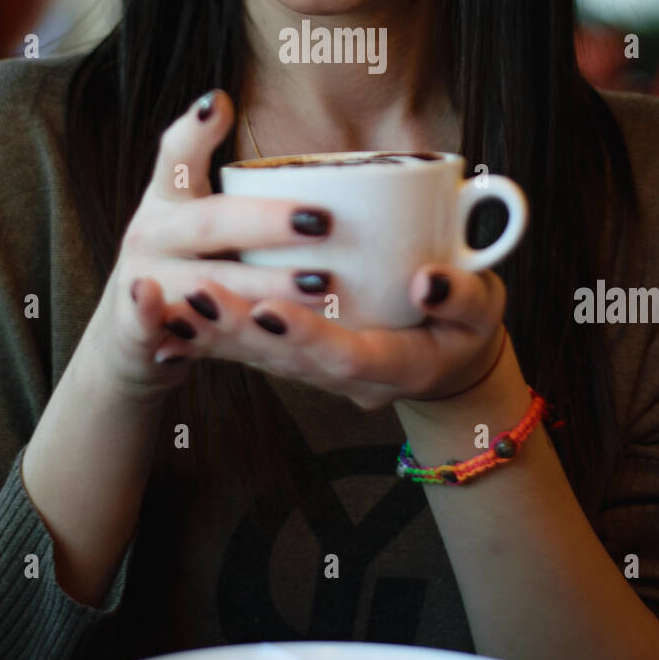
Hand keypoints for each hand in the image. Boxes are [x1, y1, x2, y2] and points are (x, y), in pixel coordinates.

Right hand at [79, 89, 342, 403]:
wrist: (133, 336)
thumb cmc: (192, 267)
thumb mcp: (207, 222)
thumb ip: (249, 192)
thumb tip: (338, 156)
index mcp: (170, 198)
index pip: (178, 155)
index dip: (196, 131)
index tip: (220, 103)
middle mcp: (153, 233)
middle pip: (210, 222)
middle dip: (267, 222)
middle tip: (321, 221)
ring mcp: (142, 281)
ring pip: (203, 281)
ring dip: (260, 284)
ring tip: (319, 285)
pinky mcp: (133, 331)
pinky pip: (152, 324)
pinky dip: (164, 316)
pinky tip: (204, 313)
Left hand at [154, 245, 508, 412]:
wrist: (449, 361)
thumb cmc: (469, 327)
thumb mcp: (486, 311)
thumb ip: (464, 295)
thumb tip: (428, 280)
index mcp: (398, 367)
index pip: (347, 357)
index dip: (307, 336)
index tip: (270, 308)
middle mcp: (350, 380)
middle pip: (288, 361)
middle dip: (242, 331)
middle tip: (199, 296)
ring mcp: (321, 374)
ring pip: (262, 359)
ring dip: (217, 334)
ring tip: (174, 303)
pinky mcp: (299, 359)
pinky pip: (252, 353)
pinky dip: (213, 337)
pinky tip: (171, 317)